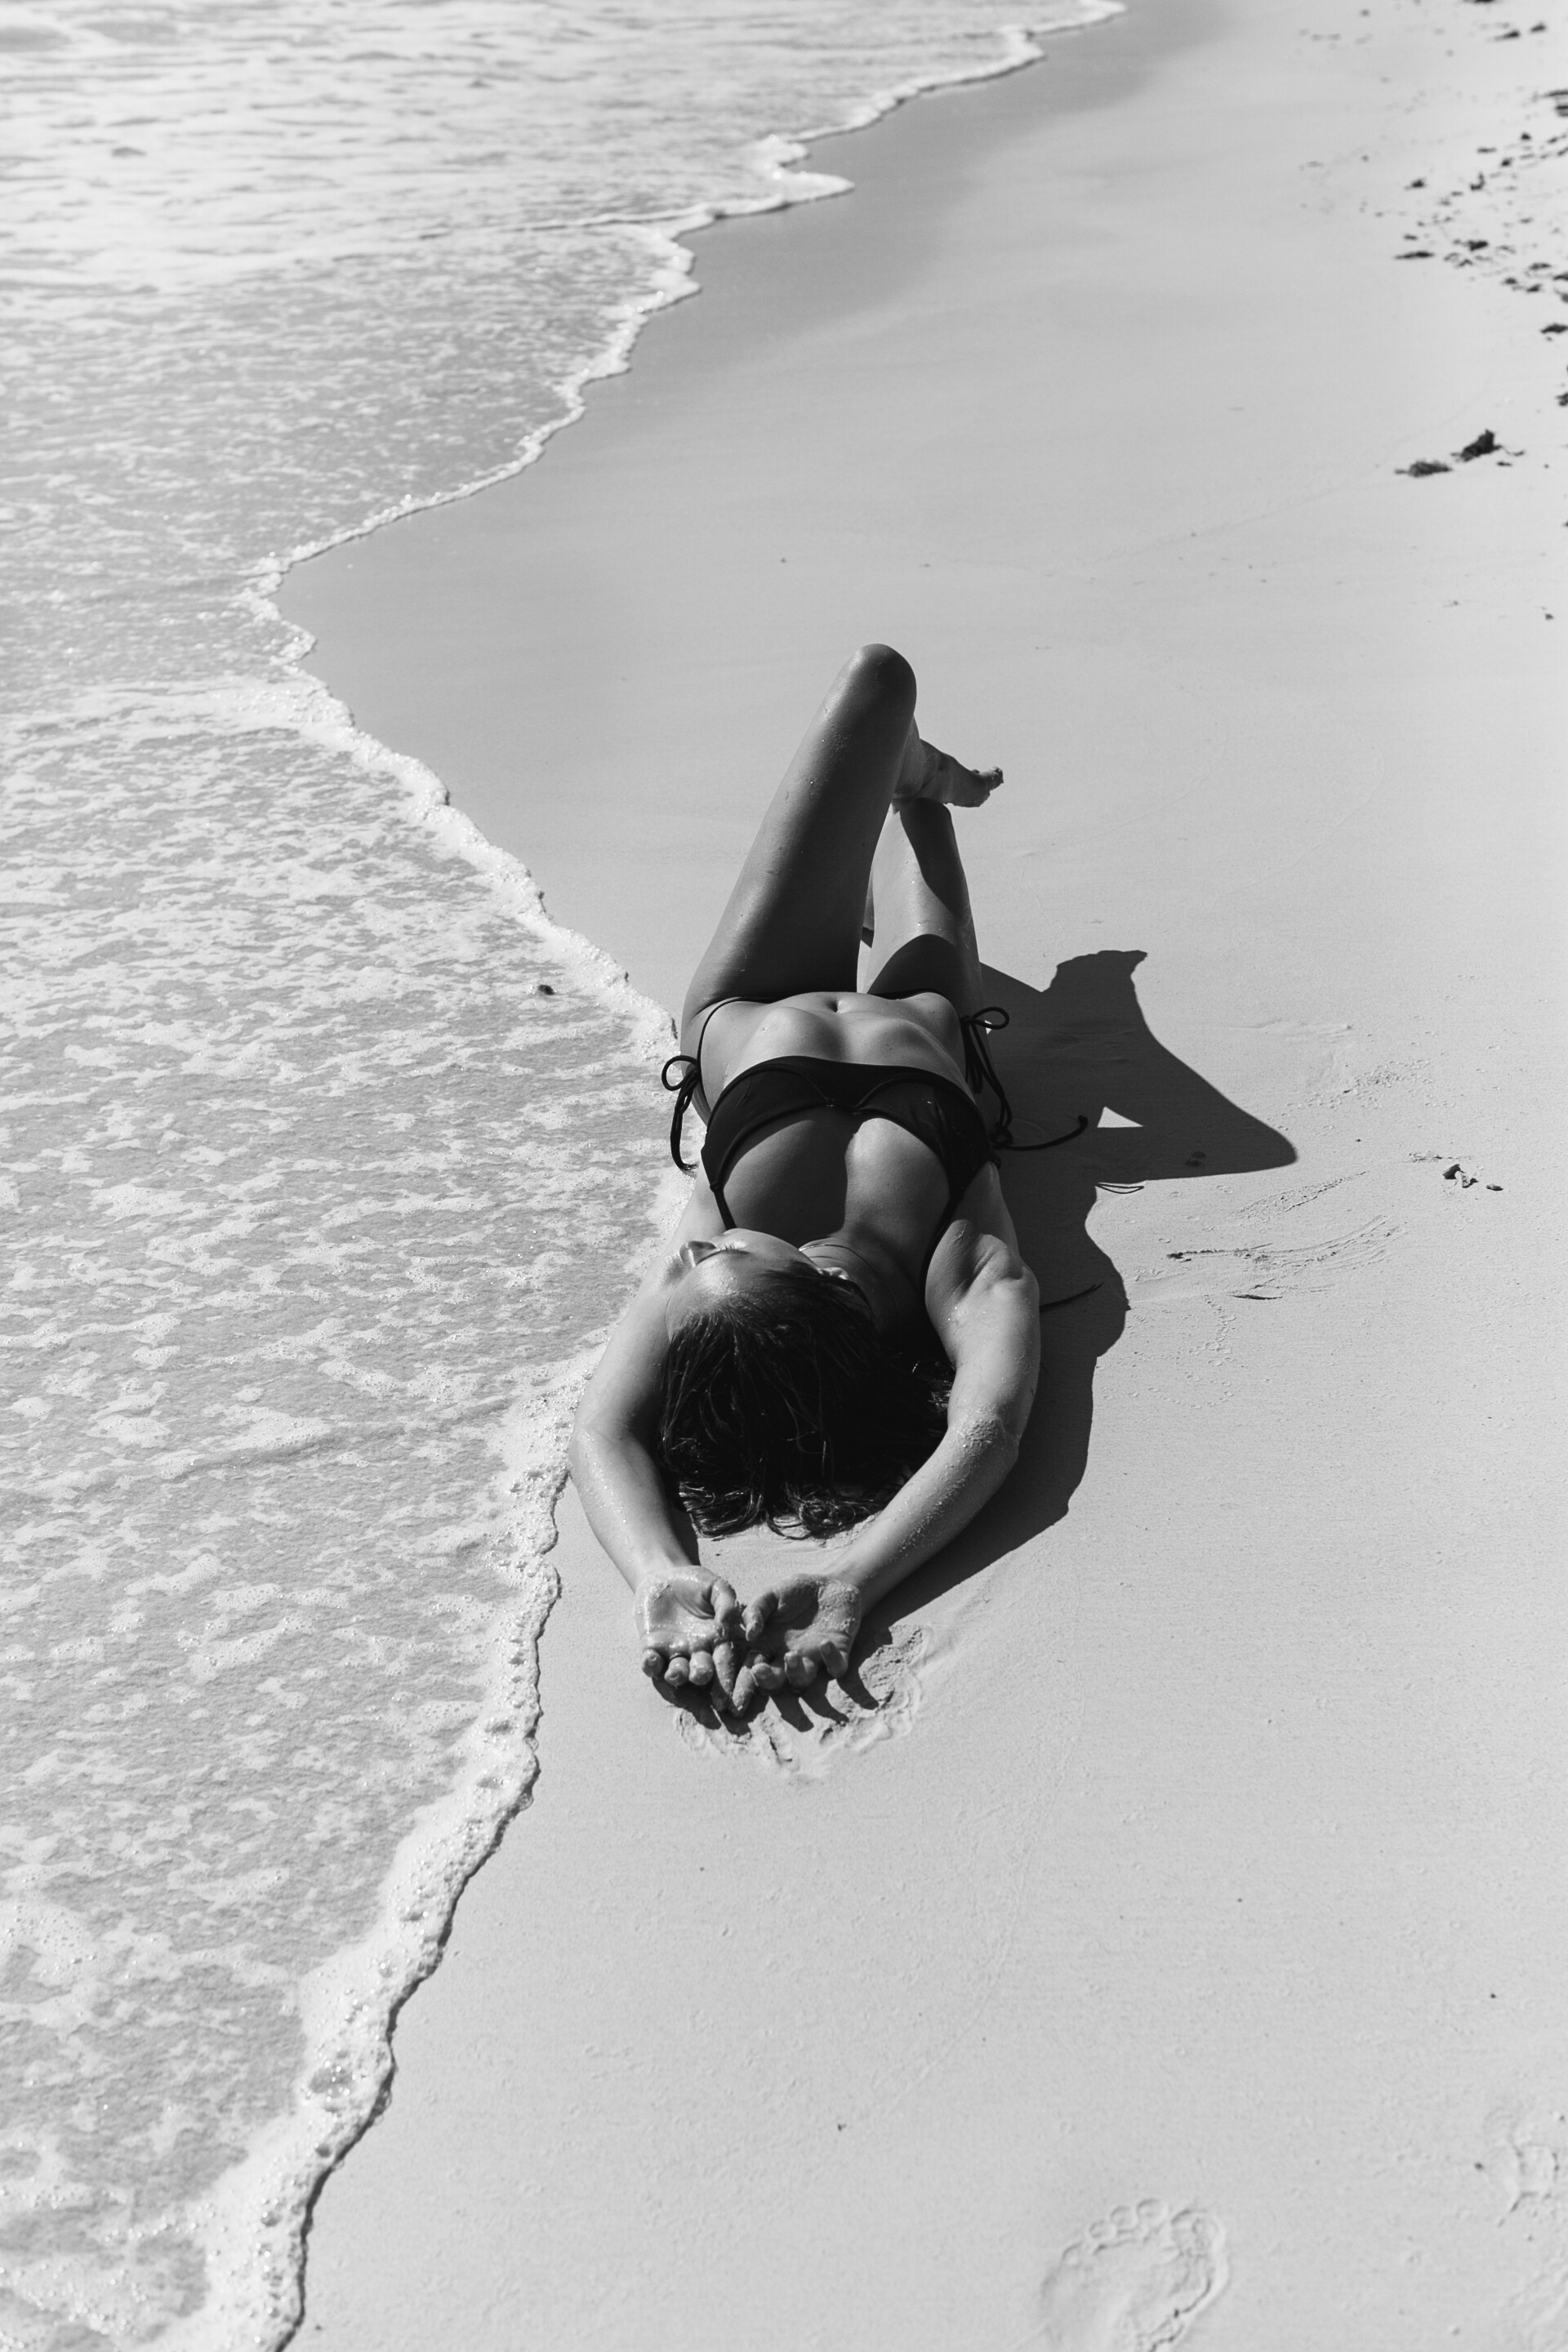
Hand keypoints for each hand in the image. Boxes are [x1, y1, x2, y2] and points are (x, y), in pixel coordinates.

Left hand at [636, 1573, 742, 1701]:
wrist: (664, 1576)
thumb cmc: (696, 1583)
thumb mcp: (716, 1586)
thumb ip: (726, 1601)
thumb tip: (728, 1621)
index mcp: (716, 1640)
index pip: (724, 1661)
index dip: (727, 1678)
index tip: (730, 1693)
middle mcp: (696, 1651)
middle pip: (701, 1672)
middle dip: (702, 1677)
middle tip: (701, 1676)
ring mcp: (673, 1651)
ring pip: (676, 1672)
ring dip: (677, 1675)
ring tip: (677, 1671)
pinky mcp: (652, 1648)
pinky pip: (651, 1663)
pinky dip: (650, 1665)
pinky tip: (652, 1658)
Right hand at [732, 1575, 863, 1707]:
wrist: (829, 1585)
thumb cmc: (794, 1592)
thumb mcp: (770, 1596)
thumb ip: (756, 1611)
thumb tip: (750, 1634)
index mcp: (768, 1646)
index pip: (750, 1670)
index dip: (740, 1685)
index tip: (730, 1699)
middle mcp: (788, 1658)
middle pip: (774, 1681)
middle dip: (765, 1681)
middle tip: (759, 1672)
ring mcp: (813, 1658)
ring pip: (803, 1679)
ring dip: (796, 1673)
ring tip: (791, 1655)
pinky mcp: (838, 1654)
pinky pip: (836, 1666)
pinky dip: (832, 1660)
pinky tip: (825, 1643)